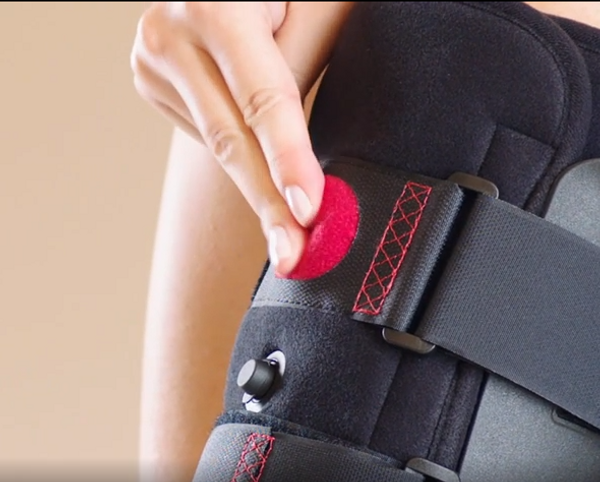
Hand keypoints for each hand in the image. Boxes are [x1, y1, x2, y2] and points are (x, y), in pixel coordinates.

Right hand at [131, 2, 354, 274]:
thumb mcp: (311, 4)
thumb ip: (312, 62)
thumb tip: (316, 152)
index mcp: (216, 6)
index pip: (262, 100)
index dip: (288, 160)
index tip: (308, 211)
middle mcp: (170, 33)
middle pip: (229, 138)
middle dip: (266, 203)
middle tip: (291, 253)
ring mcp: (152, 61)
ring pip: (215, 144)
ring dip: (254, 186)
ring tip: (284, 225)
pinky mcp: (150, 81)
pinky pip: (202, 133)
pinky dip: (234, 151)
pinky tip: (251, 147)